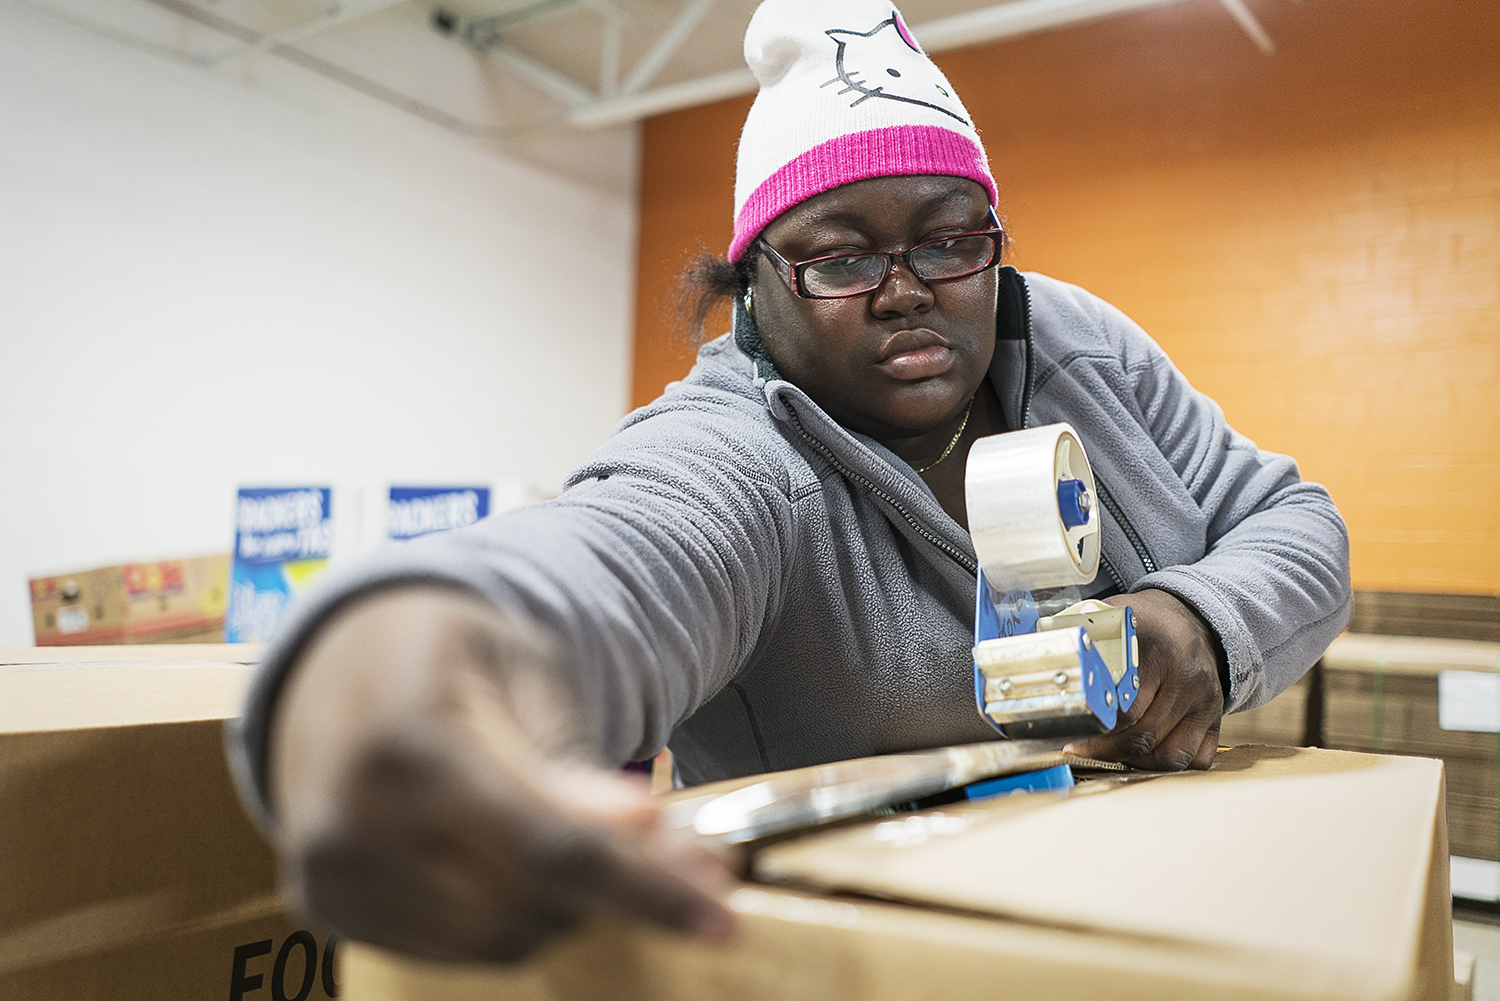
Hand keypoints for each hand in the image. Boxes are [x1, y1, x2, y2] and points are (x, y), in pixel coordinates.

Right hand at [269, 586, 735, 961]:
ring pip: (496, 939)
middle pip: (526, 902)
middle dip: (624, 893)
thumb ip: (573, 764)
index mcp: (407, 741)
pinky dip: (515, 920)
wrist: (336, 660)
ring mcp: (331, 875)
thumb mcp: (524, 674)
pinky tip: (543, 873)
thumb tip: (646, 834)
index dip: (643, 888)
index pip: (547, 847)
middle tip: (695, 868)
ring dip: (572, 911)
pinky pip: (454, 950)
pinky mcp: (329, 908)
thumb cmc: (449, 653)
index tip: (720, 915)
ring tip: (614, 857)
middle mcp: (352, 820)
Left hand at [1064, 589, 1225, 770]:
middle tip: (1078, 748)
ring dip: (1135, 760)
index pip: (1126, 707)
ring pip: (1170, 755)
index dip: (1095, 726)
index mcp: (1158, 649)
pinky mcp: (1215, 718)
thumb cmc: (1142, 621)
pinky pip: (1195, 759)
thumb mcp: (1110, 615)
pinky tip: (1142, 753)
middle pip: (1144, 735)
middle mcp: (1187, 678)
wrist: (1193, 618)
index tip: (1072, 732)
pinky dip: (1166, 763)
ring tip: (1109, 752)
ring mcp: (1206, 701)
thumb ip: (1078, 633)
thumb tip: (1037, 652)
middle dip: (1105, 748)